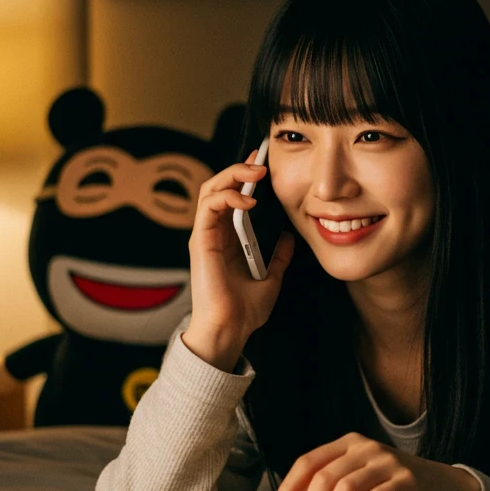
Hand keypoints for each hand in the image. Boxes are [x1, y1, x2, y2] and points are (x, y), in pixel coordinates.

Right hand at [182, 150, 294, 368]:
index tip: (263, 163)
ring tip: (255, 174)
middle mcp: (214, 233)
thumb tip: (288, 237)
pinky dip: (227, 197)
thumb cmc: (245, 311)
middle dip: (239, 169)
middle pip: (219, 187)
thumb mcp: (272, 278)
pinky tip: (248, 202)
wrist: (232, 330)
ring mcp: (205, 235)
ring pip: (210, 190)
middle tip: (261, 161)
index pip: (232, 197)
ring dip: (232, 176)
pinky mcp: (200, 241)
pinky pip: (209, 207)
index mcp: (228, 238)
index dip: (244, 176)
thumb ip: (278, 257)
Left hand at [271, 432, 481, 490]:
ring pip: (346, 488)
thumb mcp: (360, 478)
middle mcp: (365, 448)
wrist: (442, 487)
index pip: (307, 462)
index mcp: (348, 445)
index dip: (289, 488)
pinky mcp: (406, 480)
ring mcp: (386, 462)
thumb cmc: (394, 487)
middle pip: (324, 478)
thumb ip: (333, 487)